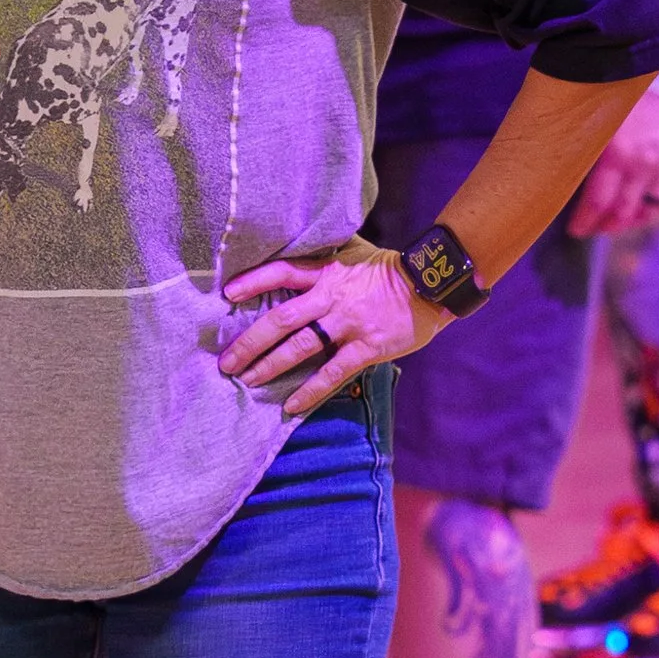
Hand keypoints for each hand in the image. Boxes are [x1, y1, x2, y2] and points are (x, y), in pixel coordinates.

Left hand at [217, 236, 444, 418]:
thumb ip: (325, 258)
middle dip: (250, 342)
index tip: (228, 294)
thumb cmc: (390, 269)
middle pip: (282, 319)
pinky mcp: (367, 347)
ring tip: (247, 380)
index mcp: (327, 272)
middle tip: (227, 361)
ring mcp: (349, 323)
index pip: (282, 272)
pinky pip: (332, 372)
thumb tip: (295, 257)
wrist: (431, 284)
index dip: (254, 281)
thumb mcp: (354, 253)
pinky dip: (310, 391)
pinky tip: (290, 405)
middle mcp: (332, 297)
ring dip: (270, 365)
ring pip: (301, 347)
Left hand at [568, 87, 658, 235]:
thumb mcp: (599, 118)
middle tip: (594, 227)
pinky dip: (657, 210)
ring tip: (618, 219)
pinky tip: (645, 208)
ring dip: (629, 220)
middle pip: (621, 213)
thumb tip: (564, 175)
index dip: (584, 223)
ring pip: (646, 212)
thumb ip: (587, 148)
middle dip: (604, 225)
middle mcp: (642, 165)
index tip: (576, 230)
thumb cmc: (627, 94)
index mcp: (616, 153)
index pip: (596, 204)